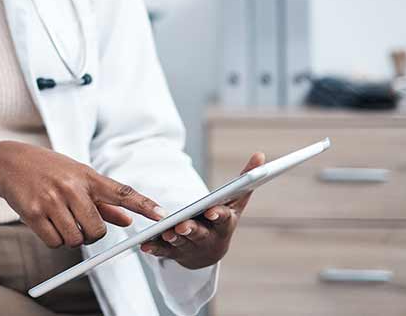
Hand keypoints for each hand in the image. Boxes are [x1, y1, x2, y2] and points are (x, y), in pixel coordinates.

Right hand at [0, 141, 162, 247]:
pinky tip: (46, 223)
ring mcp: (52, 200)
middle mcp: (71, 187)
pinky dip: (53, 240)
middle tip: (82, 226)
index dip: (144, 204)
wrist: (6, 162)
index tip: (163, 215)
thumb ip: (103, 201)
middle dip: (92, 235)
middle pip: (97, 230)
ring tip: (59, 219)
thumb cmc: (47, 169)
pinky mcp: (33, 213)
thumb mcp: (77, 176)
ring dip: (70, 237)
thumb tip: (127, 220)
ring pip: (75, 239)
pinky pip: (54, 242)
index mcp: (87, 176)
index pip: (121, 192)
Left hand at [139, 152, 264, 268]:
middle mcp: (208, 238)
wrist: (210, 250)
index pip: (223, 219)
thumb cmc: (224, 218)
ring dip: (173, 238)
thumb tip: (260, 154)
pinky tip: (145, 245)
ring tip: (165, 232)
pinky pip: (163, 251)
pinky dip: (154, 248)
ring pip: (181, 243)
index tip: (211, 211)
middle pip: (200, 233)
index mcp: (224, 224)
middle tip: (183, 225)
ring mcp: (191, 246)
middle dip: (192, 229)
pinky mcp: (174, 252)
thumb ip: (246, 179)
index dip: (218, 215)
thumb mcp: (236, 201)